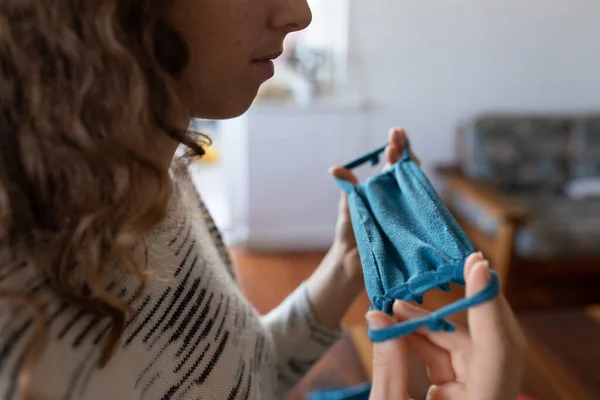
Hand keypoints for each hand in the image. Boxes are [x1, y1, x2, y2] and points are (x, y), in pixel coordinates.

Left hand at [328, 127, 419, 282]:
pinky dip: (423, 195)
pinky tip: (418, 183)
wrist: (354, 262)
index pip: (393, 161)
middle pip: (407, 168)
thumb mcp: (349, 206)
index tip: (395, 132)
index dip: (397, 146)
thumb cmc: (352, 232)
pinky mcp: (414, 224)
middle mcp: (398, 194)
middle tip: (396, 139)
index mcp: (382, 186)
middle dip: (404, 150)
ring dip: (411, 166)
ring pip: (417, 183)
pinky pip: (422, 207)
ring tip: (401, 154)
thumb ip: (348, 186)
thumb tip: (336, 169)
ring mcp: (407, 208)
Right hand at [366, 253, 526, 399]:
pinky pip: (454, 361)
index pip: (499, 350)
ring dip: (432, 326)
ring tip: (395, 310)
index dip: (488, 303)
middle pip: (490, 343)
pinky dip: (429, 343)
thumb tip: (378, 314)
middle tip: (448, 273)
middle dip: (460, 308)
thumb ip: (388, 361)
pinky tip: (402, 329)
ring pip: (468, 349)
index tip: (478, 263)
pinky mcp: (469, 397)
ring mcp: (482, 399)